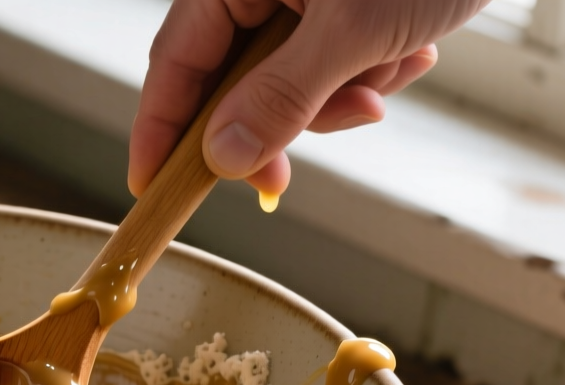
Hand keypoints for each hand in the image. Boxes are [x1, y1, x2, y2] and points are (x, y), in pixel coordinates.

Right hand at [129, 0, 487, 197]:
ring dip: (341, 97)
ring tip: (393, 67)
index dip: (160, 129)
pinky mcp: (340, 10)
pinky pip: (330, 69)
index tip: (151, 187)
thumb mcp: (354, 32)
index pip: (175, 62)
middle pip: (231, 83)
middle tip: (285, 174)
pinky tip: (412, 53)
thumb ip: (281, 98)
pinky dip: (369, 74)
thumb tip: (223, 157)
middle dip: (281, 120)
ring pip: (288, 85)